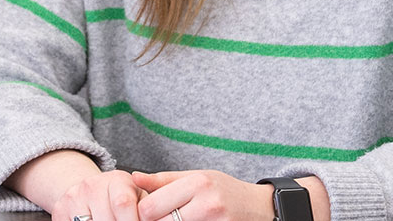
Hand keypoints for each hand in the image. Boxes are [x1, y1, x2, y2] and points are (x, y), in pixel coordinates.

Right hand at [51, 169, 148, 220]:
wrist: (89, 191)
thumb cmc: (122, 199)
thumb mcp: (139, 198)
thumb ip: (149, 208)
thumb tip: (159, 216)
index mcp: (117, 180)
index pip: (123, 203)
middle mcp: (92, 185)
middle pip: (105, 219)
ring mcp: (73, 197)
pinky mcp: (59, 210)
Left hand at [132, 169, 273, 220]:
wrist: (259, 208)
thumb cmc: (225, 190)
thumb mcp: (196, 177)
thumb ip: (163, 180)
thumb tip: (134, 177)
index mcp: (197, 183)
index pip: (150, 207)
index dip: (142, 213)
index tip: (145, 213)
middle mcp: (206, 204)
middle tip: (158, 218)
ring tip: (175, 219)